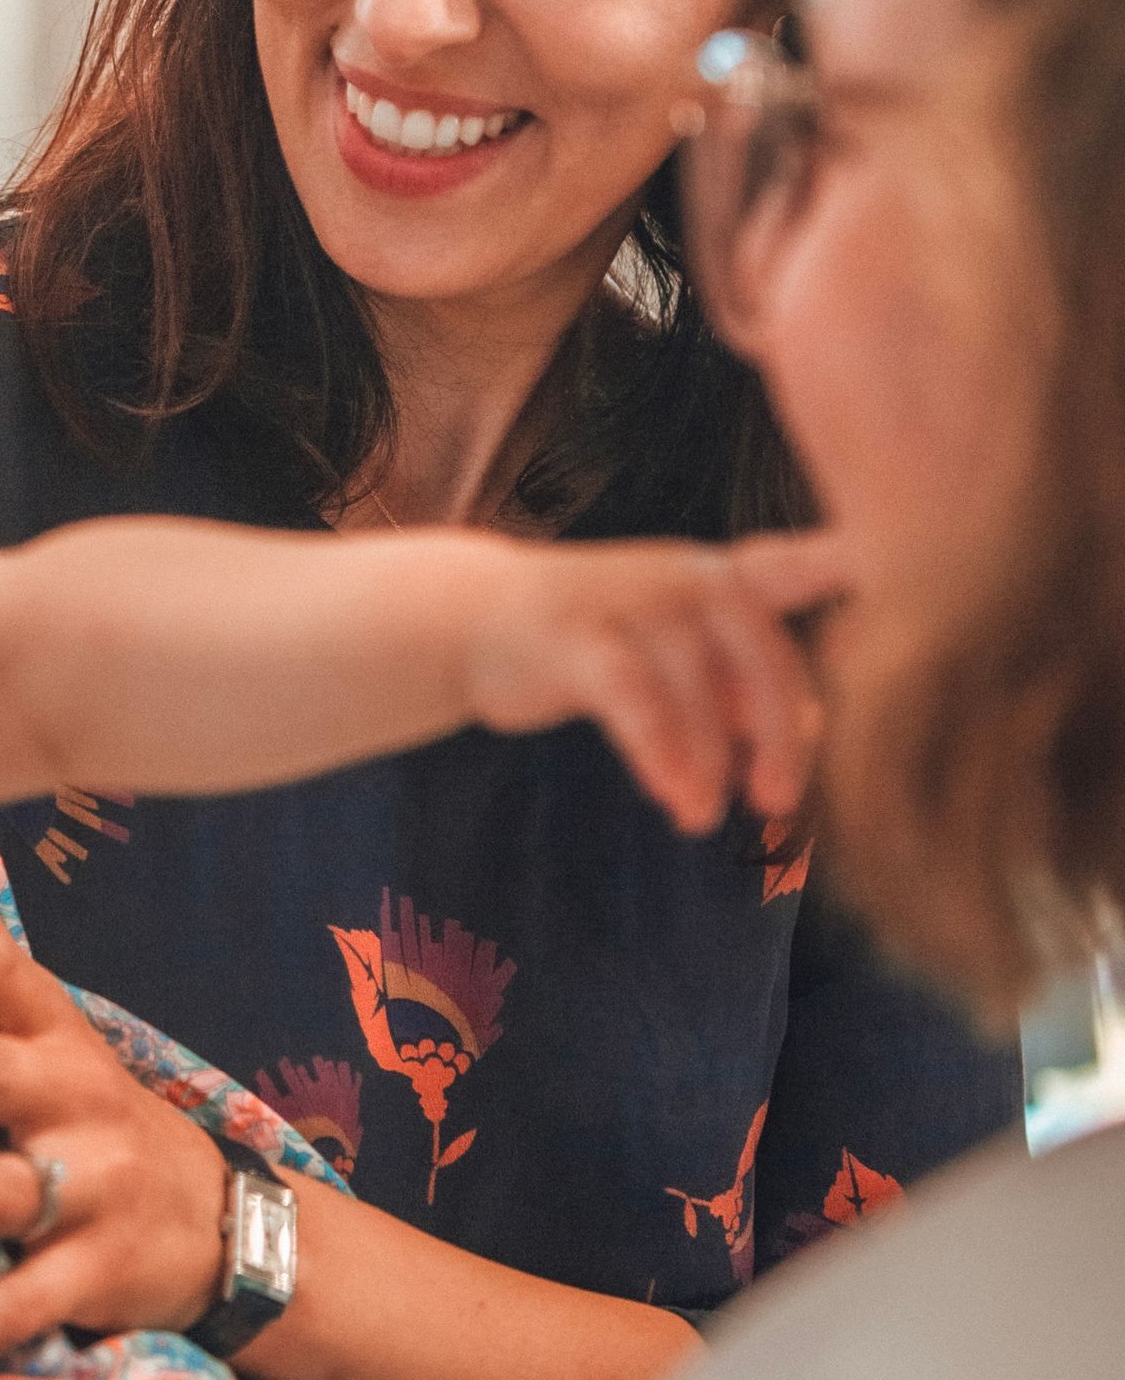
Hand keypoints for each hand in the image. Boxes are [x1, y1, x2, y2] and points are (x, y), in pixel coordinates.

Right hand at [465, 529, 844, 833]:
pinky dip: (661, 753)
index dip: (857, 564)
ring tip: (702, 816)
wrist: (477, 619)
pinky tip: (672, 796)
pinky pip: (635, 699)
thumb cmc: (600, 643)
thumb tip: (810, 734)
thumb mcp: (683, 657)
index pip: (802, 564)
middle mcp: (684, 574)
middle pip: (763, 653)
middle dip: (780, 735)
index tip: (903, 568)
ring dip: (709, 762)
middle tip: (777, 802)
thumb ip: (747, 688)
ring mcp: (628, 597)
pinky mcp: (575, 633)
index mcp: (722, 578)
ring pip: (697, 686)